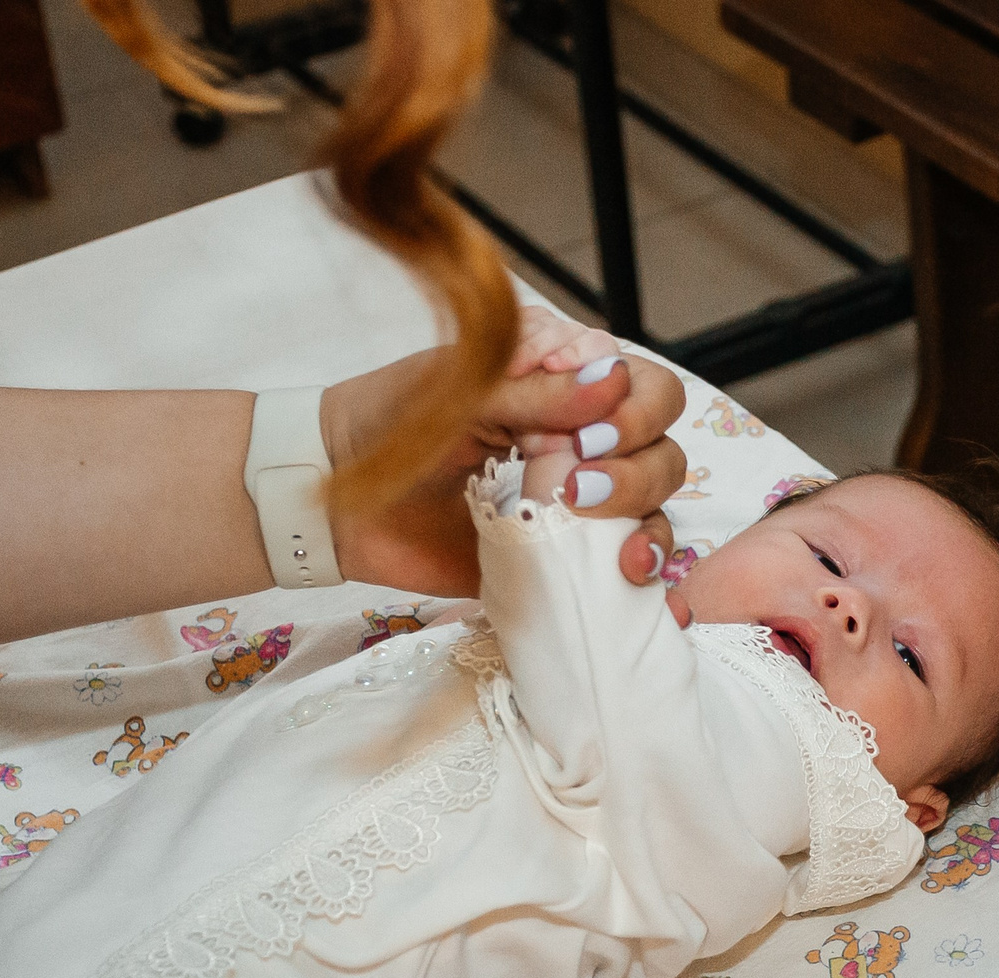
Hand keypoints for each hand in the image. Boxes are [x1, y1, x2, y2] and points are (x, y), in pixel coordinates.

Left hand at [321, 308, 683, 597]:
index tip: (587, 436)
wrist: (337, 504)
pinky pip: (624, 562)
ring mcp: (577, 499)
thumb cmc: (391, 427)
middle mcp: (582, 436)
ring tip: (610, 545)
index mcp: (564, 378)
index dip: (634, 411)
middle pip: (661, 445)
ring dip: (646, 520)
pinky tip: (631, 578)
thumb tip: (612, 380)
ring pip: (655, 504)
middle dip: (635, 468)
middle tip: (575, 487)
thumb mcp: (463, 393)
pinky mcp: (563, 555)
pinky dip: (643, 569)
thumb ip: (539, 390)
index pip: (643, 385)